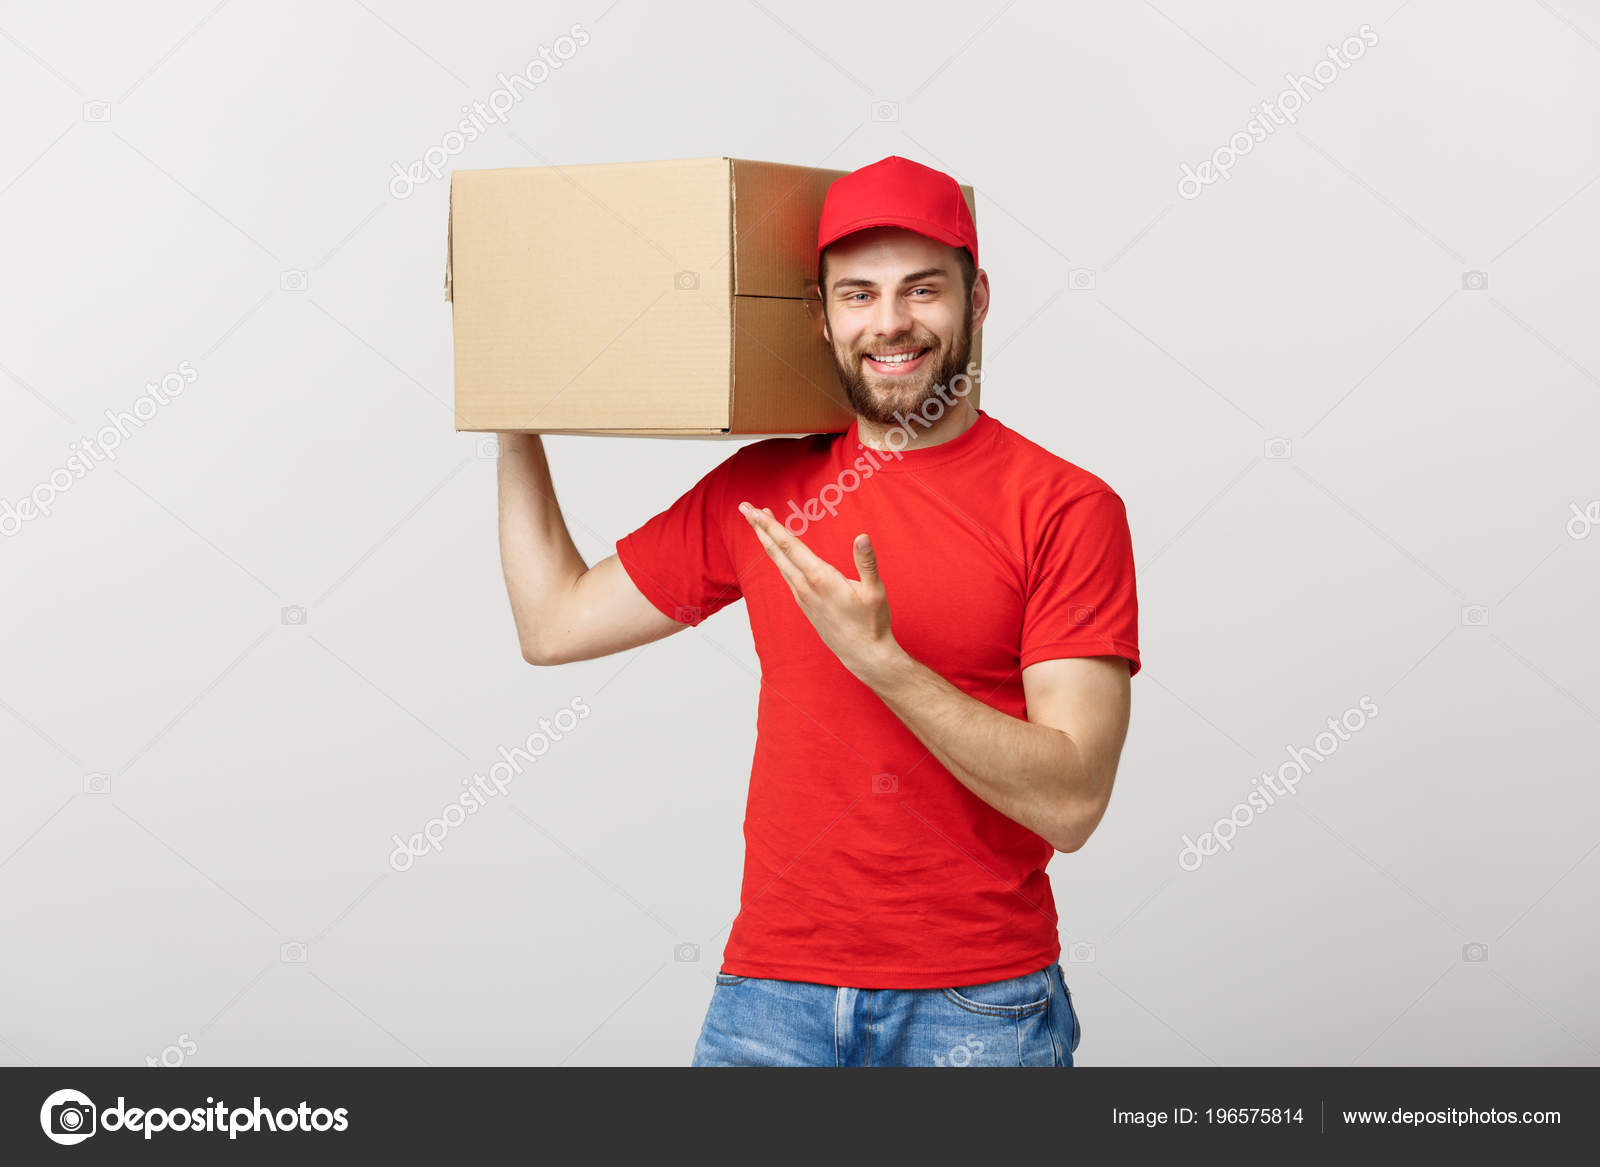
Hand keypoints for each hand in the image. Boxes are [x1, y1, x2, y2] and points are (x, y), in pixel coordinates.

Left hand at [738, 501, 901, 683]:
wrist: (863, 655)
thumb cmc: (871, 623)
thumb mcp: (875, 591)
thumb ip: (867, 562)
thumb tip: (862, 537)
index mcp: (820, 578)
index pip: (789, 546)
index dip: (770, 526)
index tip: (754, 511)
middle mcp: (805, 586)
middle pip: (776, 551)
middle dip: (760, 528)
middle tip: (746, 508)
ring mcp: (802, 596)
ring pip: (779, 563)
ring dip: (768, 540)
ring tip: (760, 522)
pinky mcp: (804, 604)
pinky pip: (785, 574)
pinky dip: (778, 557)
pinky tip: (779, 551)